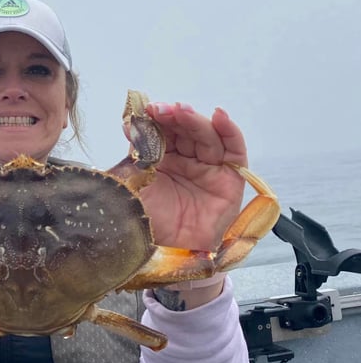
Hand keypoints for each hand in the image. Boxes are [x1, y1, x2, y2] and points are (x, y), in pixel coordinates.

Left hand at [138, 102, 246, 252]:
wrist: (167, 252)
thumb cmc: (150, 222)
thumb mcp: (136, 183)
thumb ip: (135, 155)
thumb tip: (128, 124)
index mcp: (163, 160)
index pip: (163, 132)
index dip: (154, 120)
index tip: (143, 111)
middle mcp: (187, 160)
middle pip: (185, 130)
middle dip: (173, 117)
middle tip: (160, 110)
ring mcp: (209, 168)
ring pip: (206, 135)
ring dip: (194, 120)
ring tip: (180, 112)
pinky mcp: (230, 179)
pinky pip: (234, 150)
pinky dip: (229, 131)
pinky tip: (219, 116)